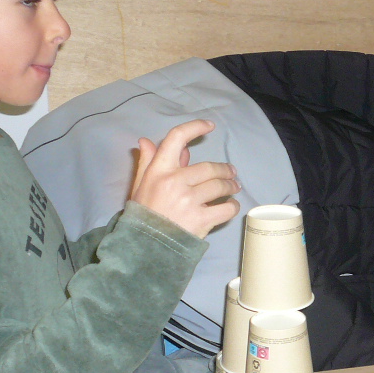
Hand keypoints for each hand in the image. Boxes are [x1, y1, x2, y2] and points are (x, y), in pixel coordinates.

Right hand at [129, 120, 240, 238]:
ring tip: (234, 188)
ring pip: (220, 186)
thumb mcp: (139, 186)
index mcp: (159, 170)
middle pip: (209, 167)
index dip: (195, 128)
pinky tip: (231, 206)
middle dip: (224, 170)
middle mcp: (175, 181)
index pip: (177, 138)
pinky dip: (233, 206)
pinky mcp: (201, 219)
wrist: (145, 246)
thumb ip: (146, 162)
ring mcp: (189, 200)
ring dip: (231, 186)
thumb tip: (147, 140)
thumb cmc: (143, 214)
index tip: (209, 126)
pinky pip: (226, 208)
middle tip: (231, 173)